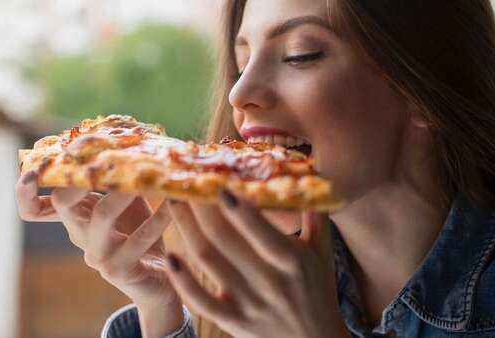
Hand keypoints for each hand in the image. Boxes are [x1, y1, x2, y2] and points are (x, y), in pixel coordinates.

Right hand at [14, 162, 180, 318]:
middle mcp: (79, 234)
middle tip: (100, 155)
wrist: (158, 280)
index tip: (36, 166)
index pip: (33, 207)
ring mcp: (97, 255)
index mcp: (74, 216)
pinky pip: (137, 240)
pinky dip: (157, 219)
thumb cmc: (140, 231)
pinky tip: (172, 205)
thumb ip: (116, 176)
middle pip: (63, 202)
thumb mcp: (126, 199)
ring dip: (124, 191)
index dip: (25, 190)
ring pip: (102, 216)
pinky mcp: (118, 271)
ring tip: (144, 177)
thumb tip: (123, 136)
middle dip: (77, 175)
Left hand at [166, 190, 349, 337]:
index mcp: (292, 261)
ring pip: (207, 261)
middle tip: (185, 180)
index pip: (262, 232)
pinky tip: (171, 256)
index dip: (239, 209)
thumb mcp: (323, 251)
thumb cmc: (318, 290)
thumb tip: (310, 173)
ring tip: (174, 201)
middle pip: (224, 239)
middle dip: (200, 207)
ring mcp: (248, 303)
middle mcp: (269, 282)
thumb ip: (315, 212)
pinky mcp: (233, 321)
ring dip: (186, 228)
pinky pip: (202, 301)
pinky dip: (183, 281)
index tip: (219, 184)